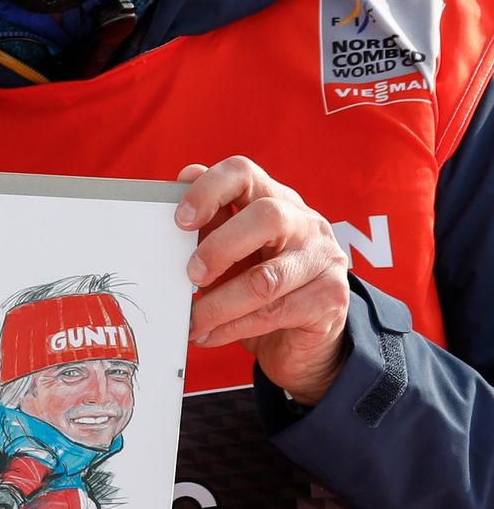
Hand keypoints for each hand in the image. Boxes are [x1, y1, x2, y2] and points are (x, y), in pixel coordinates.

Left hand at [177, 158, 351, 402]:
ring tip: (192, 320)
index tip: (180, 220)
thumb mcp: (231, 252)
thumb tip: (177, 190)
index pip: (244, 173)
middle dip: (219, 248)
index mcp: (274, 199)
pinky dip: (232, 327)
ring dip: (218, 305)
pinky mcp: (330, 299)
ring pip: (267, 279)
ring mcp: (323, 260)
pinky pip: (274, 313)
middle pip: (267, 217)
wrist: (302, 335)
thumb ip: (209, 225)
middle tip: (191, 276)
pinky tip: (210, 334)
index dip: (209, 190)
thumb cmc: (257, 282)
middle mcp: (306, 223)